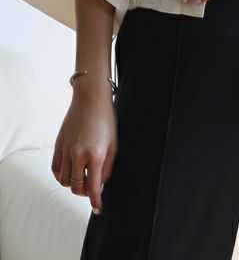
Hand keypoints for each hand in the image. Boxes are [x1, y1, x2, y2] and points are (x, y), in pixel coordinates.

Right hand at [52, 87, 117, 214]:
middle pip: (76, 187)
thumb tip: (100, 184)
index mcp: (95, 155)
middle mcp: (78, 155)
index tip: (98, 209)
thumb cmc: (106, 118)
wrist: (90, 99)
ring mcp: (66, 150)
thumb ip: (108, 166)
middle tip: (91, 188)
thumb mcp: (114, 143)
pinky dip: (62, 176)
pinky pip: (55, 170)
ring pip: (64, 181)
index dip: (95, 202)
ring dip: (73, 184)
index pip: (92, 187)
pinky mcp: (58, 145)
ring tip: (82, 177)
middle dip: (84, 192)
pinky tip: (70, 172)